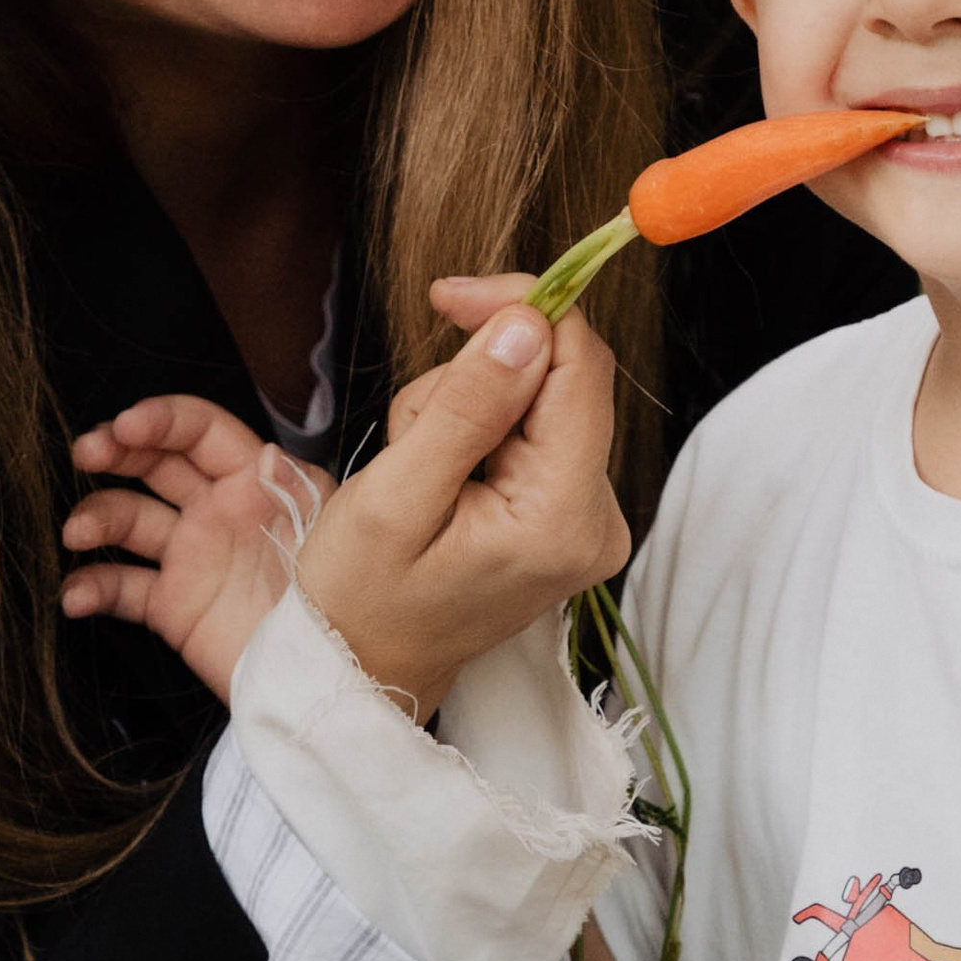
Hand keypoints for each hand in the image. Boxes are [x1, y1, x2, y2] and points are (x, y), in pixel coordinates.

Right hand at [60, 398, 330, 706]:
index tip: (125, 425)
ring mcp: (192, 557)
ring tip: (76, 534)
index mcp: (256, 480)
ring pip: (127, 519)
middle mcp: (217, 510)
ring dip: (94, 518)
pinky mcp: (174, 607)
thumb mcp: (335, 527)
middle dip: (114, 451)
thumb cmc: (343, 597)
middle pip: (153, 464)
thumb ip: (298, 485)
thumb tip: (264, 453)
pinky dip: (91, 589)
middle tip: (86, 454)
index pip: (200, 431)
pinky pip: (122, 589)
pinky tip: (76, 596)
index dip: (161, 420)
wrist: (331, 678)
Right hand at [294, 275, 630, 715]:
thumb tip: (526, 326)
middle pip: (558, 377)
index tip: (449, 296)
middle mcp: (596, 518)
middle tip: (413, 432)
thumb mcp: (396, 498)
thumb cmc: (364, 597)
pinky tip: (441, 476)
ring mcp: (587, 518)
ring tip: (419, 469)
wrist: (365, 663)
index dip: (521, 309)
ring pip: (538, 397)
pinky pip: (532, 430)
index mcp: (561, 517)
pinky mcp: (567, 512)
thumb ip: (464, 409)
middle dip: (475, 377)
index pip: (578, 366)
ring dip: (467, 406)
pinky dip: (478, 432)